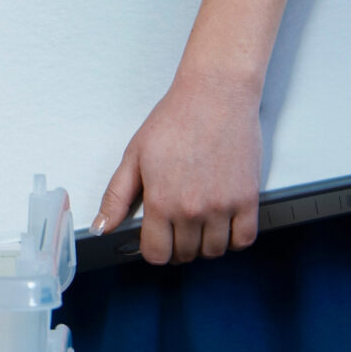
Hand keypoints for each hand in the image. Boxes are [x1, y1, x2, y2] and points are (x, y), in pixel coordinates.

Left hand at [93, 70, 264, 263]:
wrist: (215, 97)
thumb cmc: (175, 120)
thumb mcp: (134, 156)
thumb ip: (117, 196)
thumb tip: (102, 227)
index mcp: (161, 201)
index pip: (157, 254)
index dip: (153, 251)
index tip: (156, 241)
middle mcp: (192, 210)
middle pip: (185, 254)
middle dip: (177, 247)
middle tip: (176, 228)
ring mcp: (223, 207)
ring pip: (214, 251)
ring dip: (204, 245)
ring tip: (198, 225)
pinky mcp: (248, 199)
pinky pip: (243, 240)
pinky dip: (233, 239)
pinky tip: (223, 225)